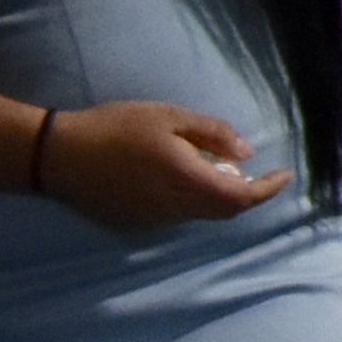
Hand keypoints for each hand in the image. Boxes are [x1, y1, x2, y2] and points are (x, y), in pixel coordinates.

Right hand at [41, 100, 289, 227]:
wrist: (58, 156)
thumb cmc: (115, 128)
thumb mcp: (168, 117)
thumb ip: (212, 134)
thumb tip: (247, 152)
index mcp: (188, 181)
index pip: (242, 197)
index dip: (268, 189)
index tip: (283, 175)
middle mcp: (176, 208)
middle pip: (226, 210)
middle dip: (247, 195)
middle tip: (255, 175)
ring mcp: (155, 221)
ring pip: (201, 214)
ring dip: (217, 197)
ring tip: (216, 169)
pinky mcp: (136, 224)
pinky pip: (177, 216)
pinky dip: (192, 201)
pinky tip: (180, 179)